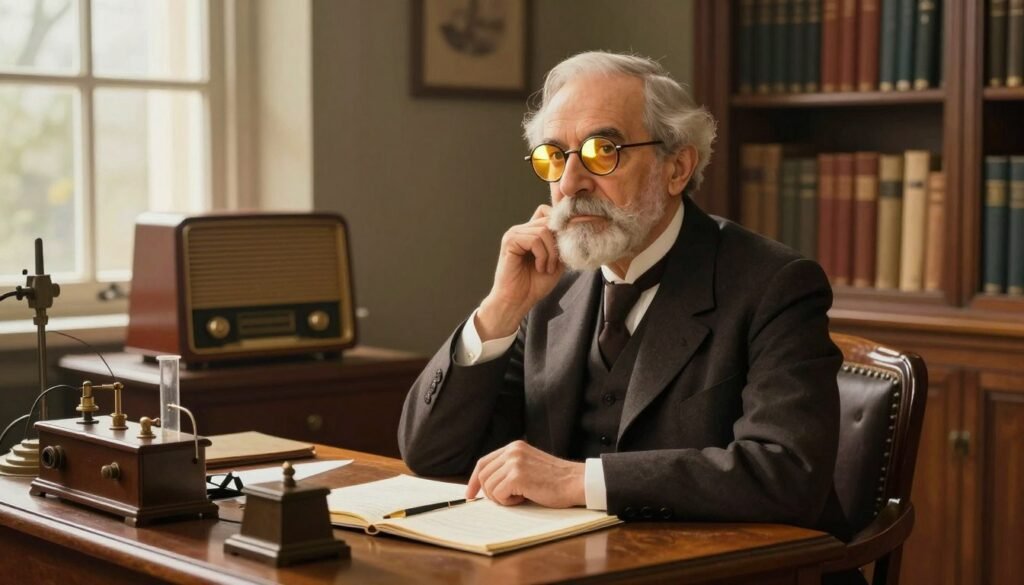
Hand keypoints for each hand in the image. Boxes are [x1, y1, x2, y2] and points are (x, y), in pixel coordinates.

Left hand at [465, 440, 584, 507]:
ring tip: (521, 496)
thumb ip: (509, 469)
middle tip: (507, 500)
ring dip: (502, 498)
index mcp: (514, 447)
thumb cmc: (555, 480)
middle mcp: (512, 451)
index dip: (474, 480)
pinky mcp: (517, 476)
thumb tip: (485, 487)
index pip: (483, 462)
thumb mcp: (529, 466)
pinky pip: (498, 495)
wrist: (576, 482)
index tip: (470, 494)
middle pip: (483, 476)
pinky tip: (525, 497)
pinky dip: (508, 502)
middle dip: (489, 493)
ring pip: (489, 487)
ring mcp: (514, 462)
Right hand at [476, 205, 564, 339]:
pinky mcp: (510, 241)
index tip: (570, 241)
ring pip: (544, 230)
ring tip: (546, 268)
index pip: (548, 212)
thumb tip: (576, 226)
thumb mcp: (557, 261)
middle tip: (555, 264)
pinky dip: (542, 256)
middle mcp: (522, 229)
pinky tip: (539, 267)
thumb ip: (563, 243)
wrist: (518, 301)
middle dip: (558, 242)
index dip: (561, 224)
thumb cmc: (535, 284)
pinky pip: (535, 240)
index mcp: (531, 232)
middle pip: (549, 220)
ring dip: (551, 253)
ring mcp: (514, 233)